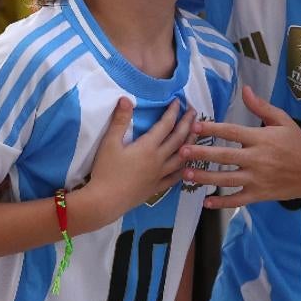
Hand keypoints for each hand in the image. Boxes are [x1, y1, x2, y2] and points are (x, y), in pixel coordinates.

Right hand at [89, 99, 194, 220]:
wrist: (105, 201)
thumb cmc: (105, 171)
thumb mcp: (109, 143)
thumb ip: (120, 120)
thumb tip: (126, 99)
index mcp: (148, 147)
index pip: (165, 125)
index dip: (173, 112)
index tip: (178, 101)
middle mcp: (158, 160)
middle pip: (178, 139)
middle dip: (187, 124)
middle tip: (194, 112)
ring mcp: (159, 175)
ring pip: (181, 157)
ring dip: (191, 143)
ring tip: (196, 134)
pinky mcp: (156, 188)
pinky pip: (175, 177)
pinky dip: (183, 169)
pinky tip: (187, 166)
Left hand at [180, 85, 300, 208]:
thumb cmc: (297, 143)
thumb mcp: (282, 121)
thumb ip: (261, 107)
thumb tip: (245, 90)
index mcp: (260, 139)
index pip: (232, 132)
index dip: (212, 128)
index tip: (195, 126)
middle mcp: (256, 159)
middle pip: (224, 156)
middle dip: (202, 154)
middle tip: (182, 152)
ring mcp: (257, 179)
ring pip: (226, 179)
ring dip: (205, 177)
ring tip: (186, 175)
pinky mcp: (259, 195)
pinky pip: (237, 200)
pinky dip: (221, 202)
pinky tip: (206, 201)